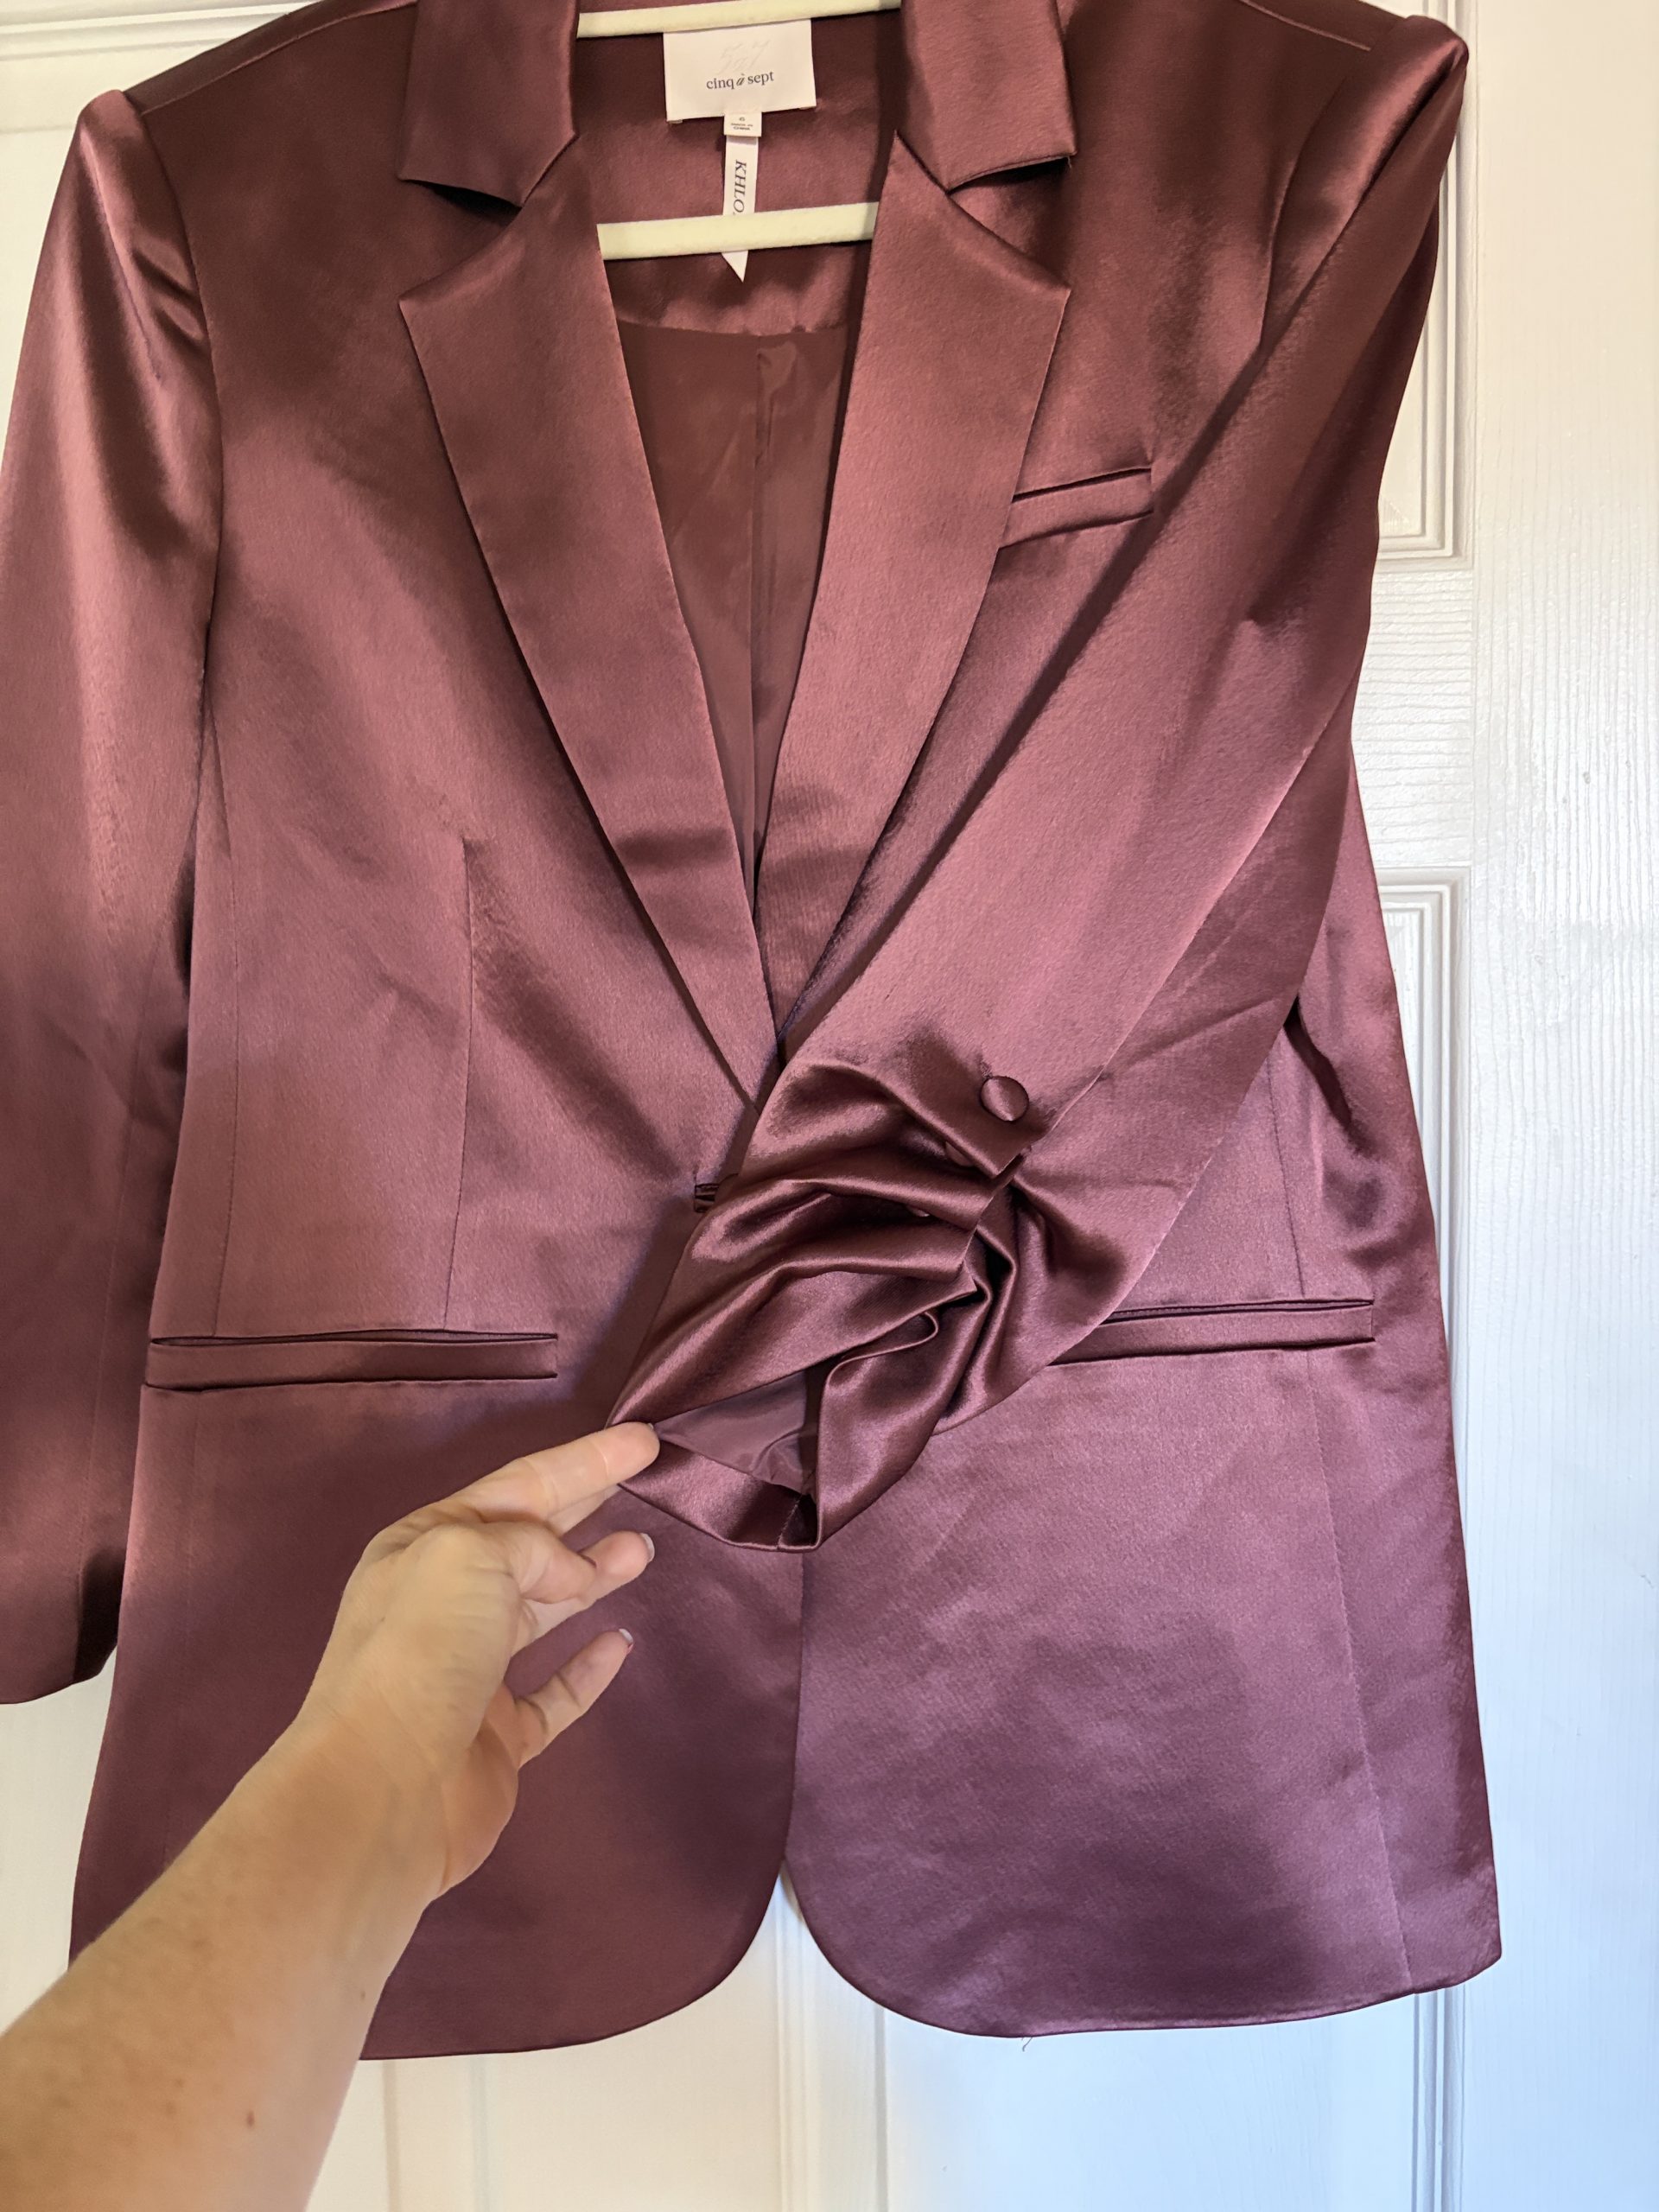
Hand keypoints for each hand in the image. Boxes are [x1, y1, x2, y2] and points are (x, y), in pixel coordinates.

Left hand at [280, 1419, 660, 1901]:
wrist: (382, 1790)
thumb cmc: (418, 1654)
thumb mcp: (467, 1555)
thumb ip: (530, 1544)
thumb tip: (570, 1573)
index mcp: (425, 1549)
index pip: (517, 1488)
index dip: (583, 1462)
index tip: (643, 1443)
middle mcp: (444, 1604)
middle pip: (529, 1542)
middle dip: (585, 1508)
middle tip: (647, 1482)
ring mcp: (471, 1674)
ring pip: (543, 1611)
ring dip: (593, 1578)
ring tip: (642, 1552)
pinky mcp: (497, 1738)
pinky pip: (553, 1693)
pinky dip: (587, 1669)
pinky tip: (620, 1643)